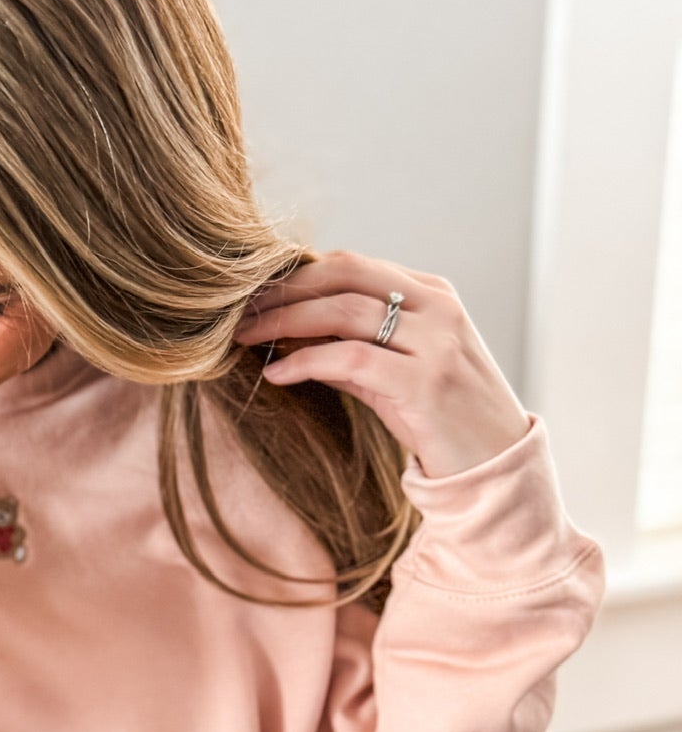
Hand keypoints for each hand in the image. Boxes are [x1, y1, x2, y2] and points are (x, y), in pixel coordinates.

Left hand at [233, 250, 529, 479]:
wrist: (495, 466)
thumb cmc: (442, 421)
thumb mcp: (393, 375)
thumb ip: (349, 349)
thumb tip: (287, 337)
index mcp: (433, 295)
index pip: (352, 265)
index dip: (297, 275)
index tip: (252, 295)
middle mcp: (438, 308)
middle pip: (344, 275)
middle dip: (283, 290)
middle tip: (236, 311)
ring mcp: (436, 341)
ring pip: (344, 311)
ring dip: (284, 321)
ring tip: (244, 337)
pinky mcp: (425, 381)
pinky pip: (350, 358)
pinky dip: (306, 362)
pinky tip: (275, 375)